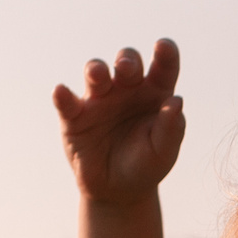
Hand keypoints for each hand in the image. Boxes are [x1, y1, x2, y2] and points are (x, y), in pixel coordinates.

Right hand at [56, 40, 185, 202]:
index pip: (163, 66)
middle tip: (126, 67)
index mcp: (155, 92)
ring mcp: (100, 99)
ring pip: (95, 73)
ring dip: (96, 69)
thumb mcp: (163, 151)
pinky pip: (67, 102)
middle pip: (126, 63)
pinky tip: (61, 92)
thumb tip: (176, 101)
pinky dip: (62, 96)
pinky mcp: (75, 116)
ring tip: (98, 74)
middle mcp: (127, 89)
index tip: (163, 46)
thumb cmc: (146, 165)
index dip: (165, 53)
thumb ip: (172, 128)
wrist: (118, 191)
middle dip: (126, 59)